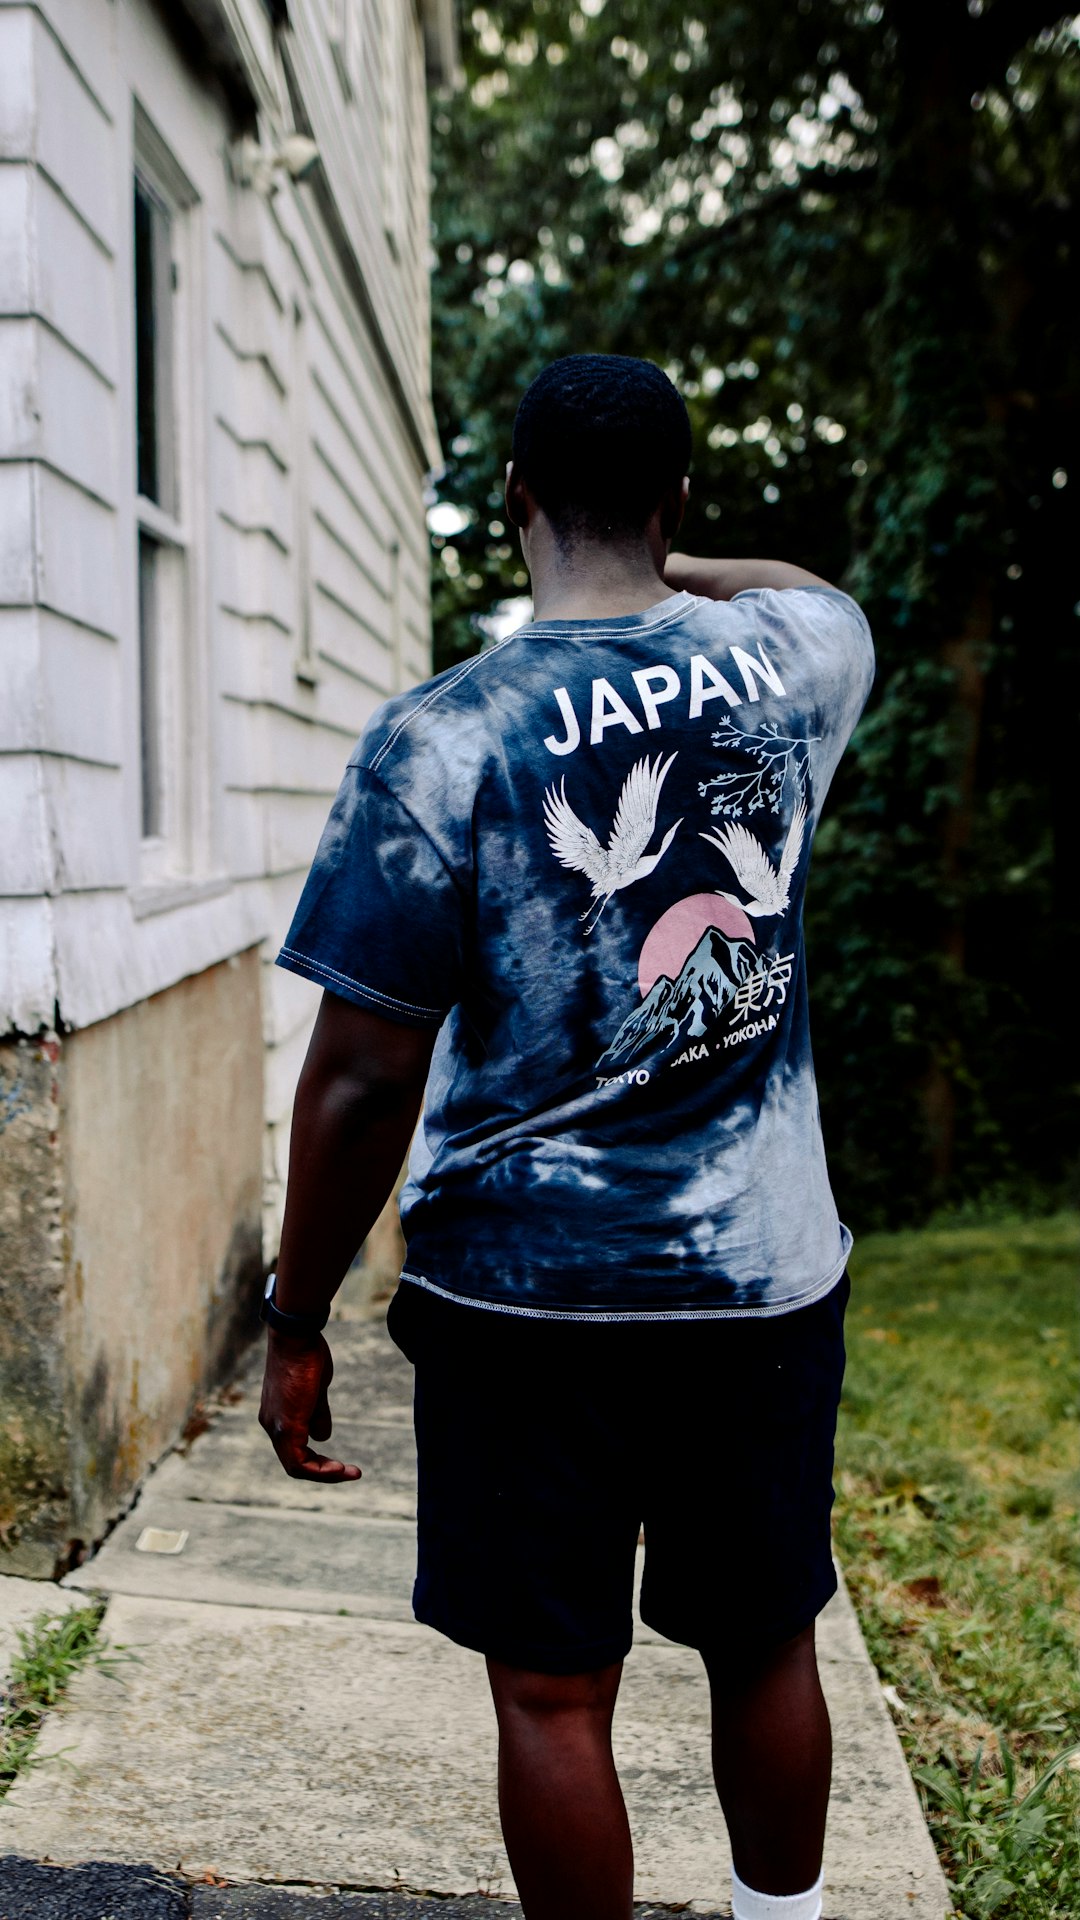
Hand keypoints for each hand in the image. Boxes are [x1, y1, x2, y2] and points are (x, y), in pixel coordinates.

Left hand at [259, 1330, 361, 1481]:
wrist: (295, 1336)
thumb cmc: (305, 1355)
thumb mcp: (315, 1389)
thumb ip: (317, 1413)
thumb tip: (322, 1437)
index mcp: (277, 1416)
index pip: (294, 1449)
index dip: (318, 1461)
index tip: (340, 1463)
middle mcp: (271, 1425)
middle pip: (294, 1462)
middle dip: (322, 1471)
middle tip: (348, 1471)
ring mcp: (276, 1427)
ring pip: (296, 1466)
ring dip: (323, 1473)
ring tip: (347, 1472)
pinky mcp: (286, 1426)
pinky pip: (299, 1462)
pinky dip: (319, 1470)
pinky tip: (338, 1468)